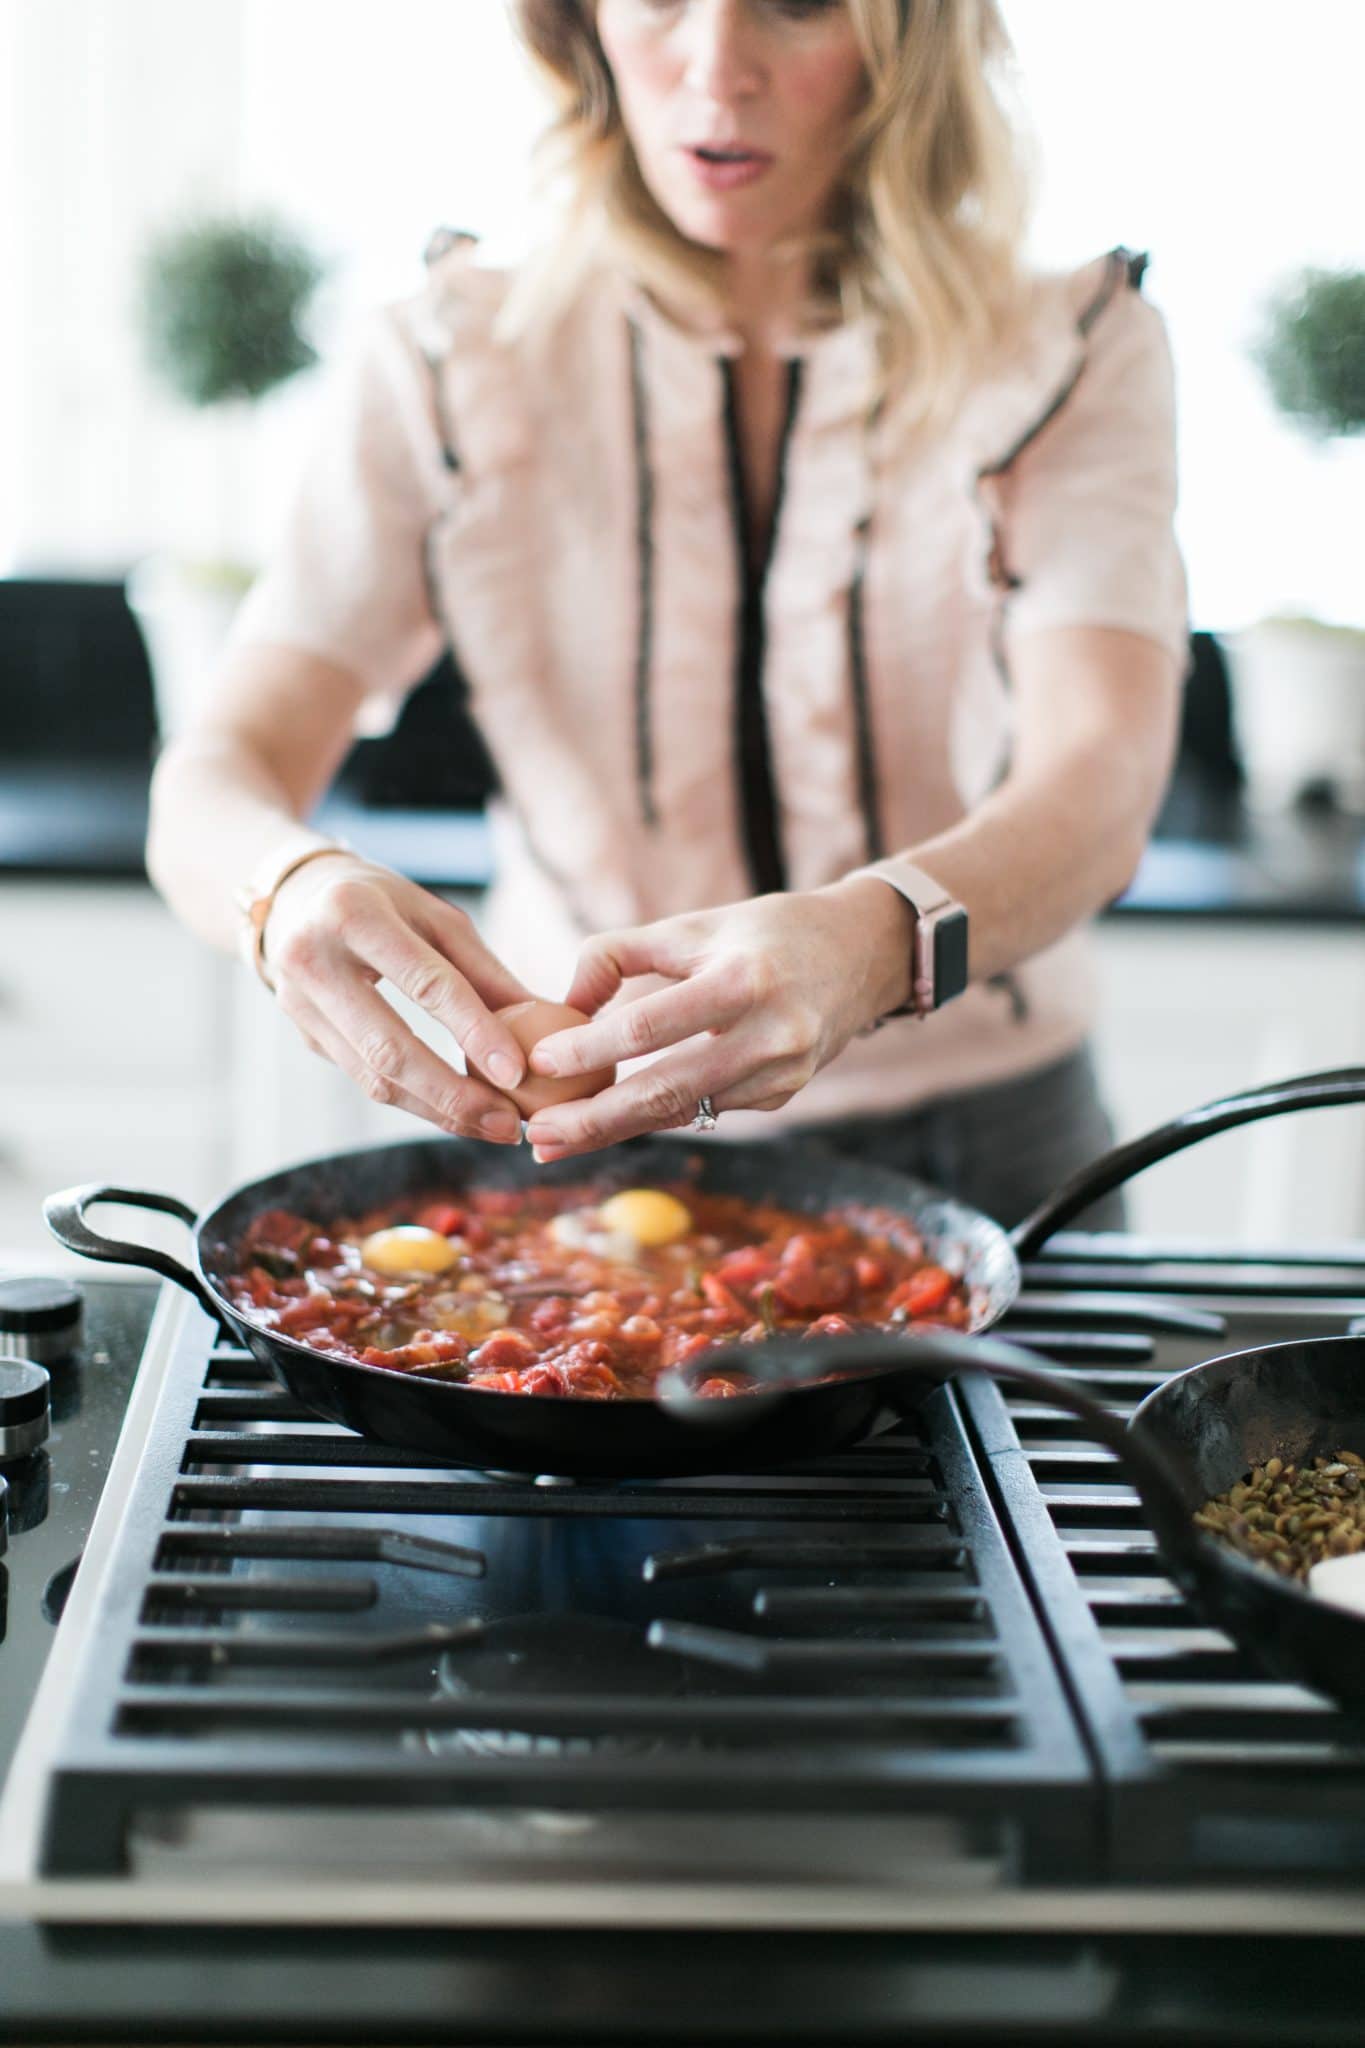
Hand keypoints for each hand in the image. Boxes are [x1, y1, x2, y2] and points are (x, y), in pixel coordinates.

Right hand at [263, 853, 533, 1142]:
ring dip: (439, 1112)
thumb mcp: (434, 915)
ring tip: (494, 1126)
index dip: (474, 1031)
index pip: (425, 984)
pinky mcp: (303, 1035)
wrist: (293, 900)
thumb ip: (484, 970)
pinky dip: (416, 1101)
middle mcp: (314, 960)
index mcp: (355, 915)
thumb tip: (545, 1021)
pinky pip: (365, 1080)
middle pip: (390, 1049)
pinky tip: (457, 1113)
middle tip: (510, 1123)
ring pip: (374, 1078)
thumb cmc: (381, 902)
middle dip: (455, 1096)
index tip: (518, 1073)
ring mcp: (299, 1004)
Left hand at [521, 878, 912, 1160]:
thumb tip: (563, 1003)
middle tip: (537, 1136)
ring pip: (683, 1111)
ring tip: (554, 1140)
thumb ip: (620, 953)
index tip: (538, 1063)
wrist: (865, 953)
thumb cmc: (766, 933)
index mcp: (743, 981)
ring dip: (615, 1130)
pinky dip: (655, 1116)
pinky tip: (608, 1123)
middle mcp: (770, 1035)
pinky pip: (706, 1109)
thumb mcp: (694, 925)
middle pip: (666, 1091)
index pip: (650, 1026)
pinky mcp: (783, 1096)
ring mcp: (782, 1074)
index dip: (589, 1049)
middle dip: (595, 1120)